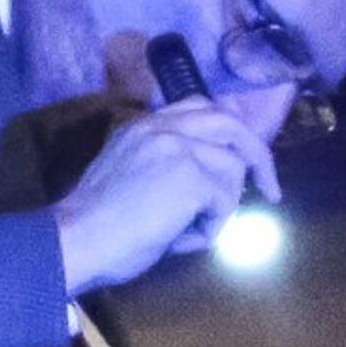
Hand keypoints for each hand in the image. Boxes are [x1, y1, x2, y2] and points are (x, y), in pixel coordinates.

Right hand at [51, 92, 282, 295]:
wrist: (76, 240)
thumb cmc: (96, 224)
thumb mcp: (129, 175)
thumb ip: (165, 163)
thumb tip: (212, 179)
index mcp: (143, 124)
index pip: (198, 106)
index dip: (227, 130)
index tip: (240, 154)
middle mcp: (162, 126)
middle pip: (230, 124)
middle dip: (257, 155)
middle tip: (269, 188)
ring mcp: (179, 147)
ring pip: (233, 170)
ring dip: (221, 207)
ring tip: (189, 231)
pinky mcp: (192, 176)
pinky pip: (225, 203)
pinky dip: (212, 228)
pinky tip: (180, 238)